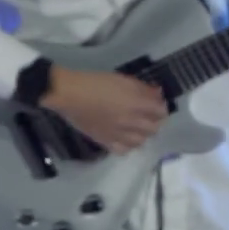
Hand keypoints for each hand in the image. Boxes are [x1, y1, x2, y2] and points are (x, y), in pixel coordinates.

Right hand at [39, 66, 167, 154]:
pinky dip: (127, 145)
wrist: (68, 94)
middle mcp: (131, 122)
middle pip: (153, 128)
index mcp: (136, 104)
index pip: (160, 111)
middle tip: (147, 115)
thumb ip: (142, 88)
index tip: (155, 103)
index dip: (160, 107)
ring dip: (142, 134)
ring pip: (141, 141)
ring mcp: (118, 134)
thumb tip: (156, 94)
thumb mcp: (122, 79)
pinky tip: (124, 138)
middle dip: (154, 121)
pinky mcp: (105, 141)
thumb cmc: (94, 82)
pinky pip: (123, 150)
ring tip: (136, 128)